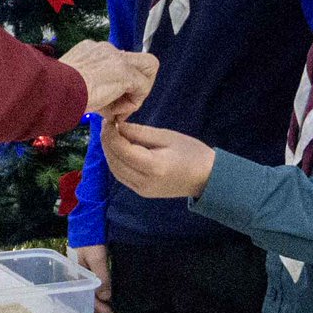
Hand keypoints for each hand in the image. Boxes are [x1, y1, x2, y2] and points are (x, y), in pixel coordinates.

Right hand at [60, 40, 158, 118]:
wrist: (51, 89)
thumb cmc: (52, 92)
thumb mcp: (69, 83)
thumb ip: (87, 85)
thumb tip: (99, 104)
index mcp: (90, 50)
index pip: (115, 61)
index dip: (117, 81)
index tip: (106, 97)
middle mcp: (105, 49)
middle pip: (137, 60)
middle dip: (134, 83)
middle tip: (118, 104)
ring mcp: (117, 58)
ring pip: (146, 69)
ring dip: (135, 93)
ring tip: (115, 109)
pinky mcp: (125, 72)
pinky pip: (143, 87)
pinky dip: (132, 103)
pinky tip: (114, 112)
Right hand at [75, 244, 112, 312]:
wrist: (87, 220)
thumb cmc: (89, 239)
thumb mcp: (97, 258)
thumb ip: (102, 277)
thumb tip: (107, 297)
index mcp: (74, 276)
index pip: (86, 297)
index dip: (99, 308)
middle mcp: (76, 276)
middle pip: (86, 296)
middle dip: (99, 307)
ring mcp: (80, 270)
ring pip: (89, 291)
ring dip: (99, 300)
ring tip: (110, 308)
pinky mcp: (86, 266)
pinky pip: (92, 283)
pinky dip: (99, 290)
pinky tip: (106, 294)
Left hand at [101, 118, 215, 199]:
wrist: (206, 178)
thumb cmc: (191, 152)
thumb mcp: (167, 136)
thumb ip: (140, 132)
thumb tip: (117, 125)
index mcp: (153, 167)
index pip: (122, 150)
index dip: (111, 134)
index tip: (109, 120)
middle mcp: (144, 182)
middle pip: (115, 161)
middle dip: (107, 142)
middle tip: (106, 125)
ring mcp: (142, 190)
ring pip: (115, 170)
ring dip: (109, 152)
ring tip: (110, 134)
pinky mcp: (142, 192)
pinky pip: (122, 176)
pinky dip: (115, 161)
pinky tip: (117, 148)